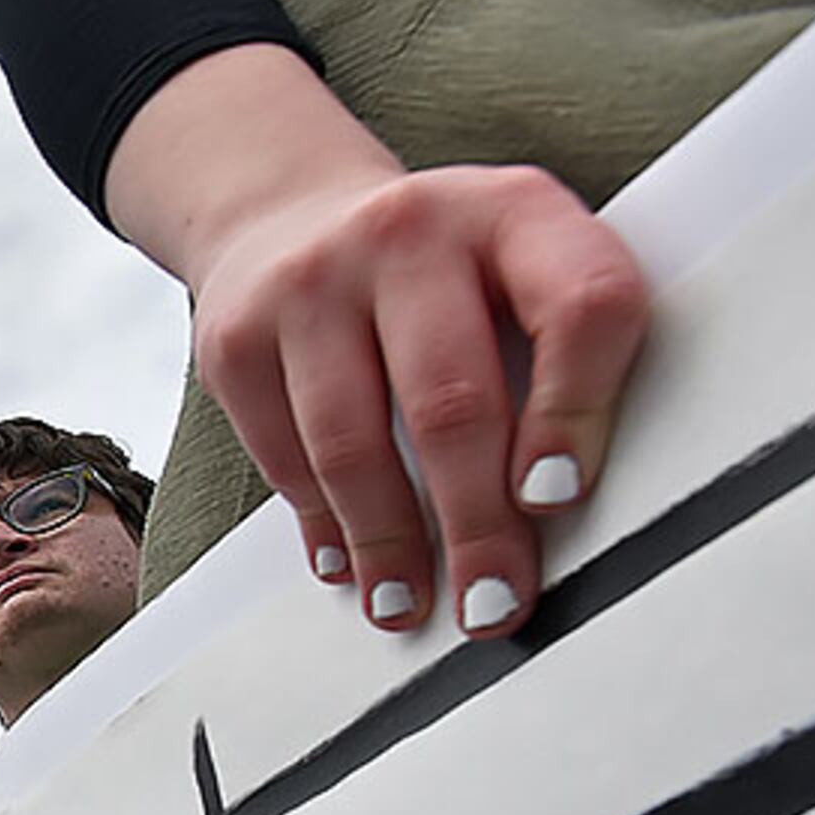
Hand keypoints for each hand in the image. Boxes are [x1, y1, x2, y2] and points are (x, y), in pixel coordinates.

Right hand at [111, 46, 645, 643]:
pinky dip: (321, 524)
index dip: (577, 411)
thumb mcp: (514, 268)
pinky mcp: (236, 337)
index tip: (557, 501)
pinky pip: (283, 456)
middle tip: (492, 605)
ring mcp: (311, 282)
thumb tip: (553, 515)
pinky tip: (348, 562)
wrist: (290, 212)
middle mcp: (409, 232)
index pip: (577, 305)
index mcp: (513, 210)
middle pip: (451, 399)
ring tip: (409, 603)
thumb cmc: (436, 272)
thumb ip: (556, 352)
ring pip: (353, 443)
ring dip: (388, 543)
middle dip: (475, 524)